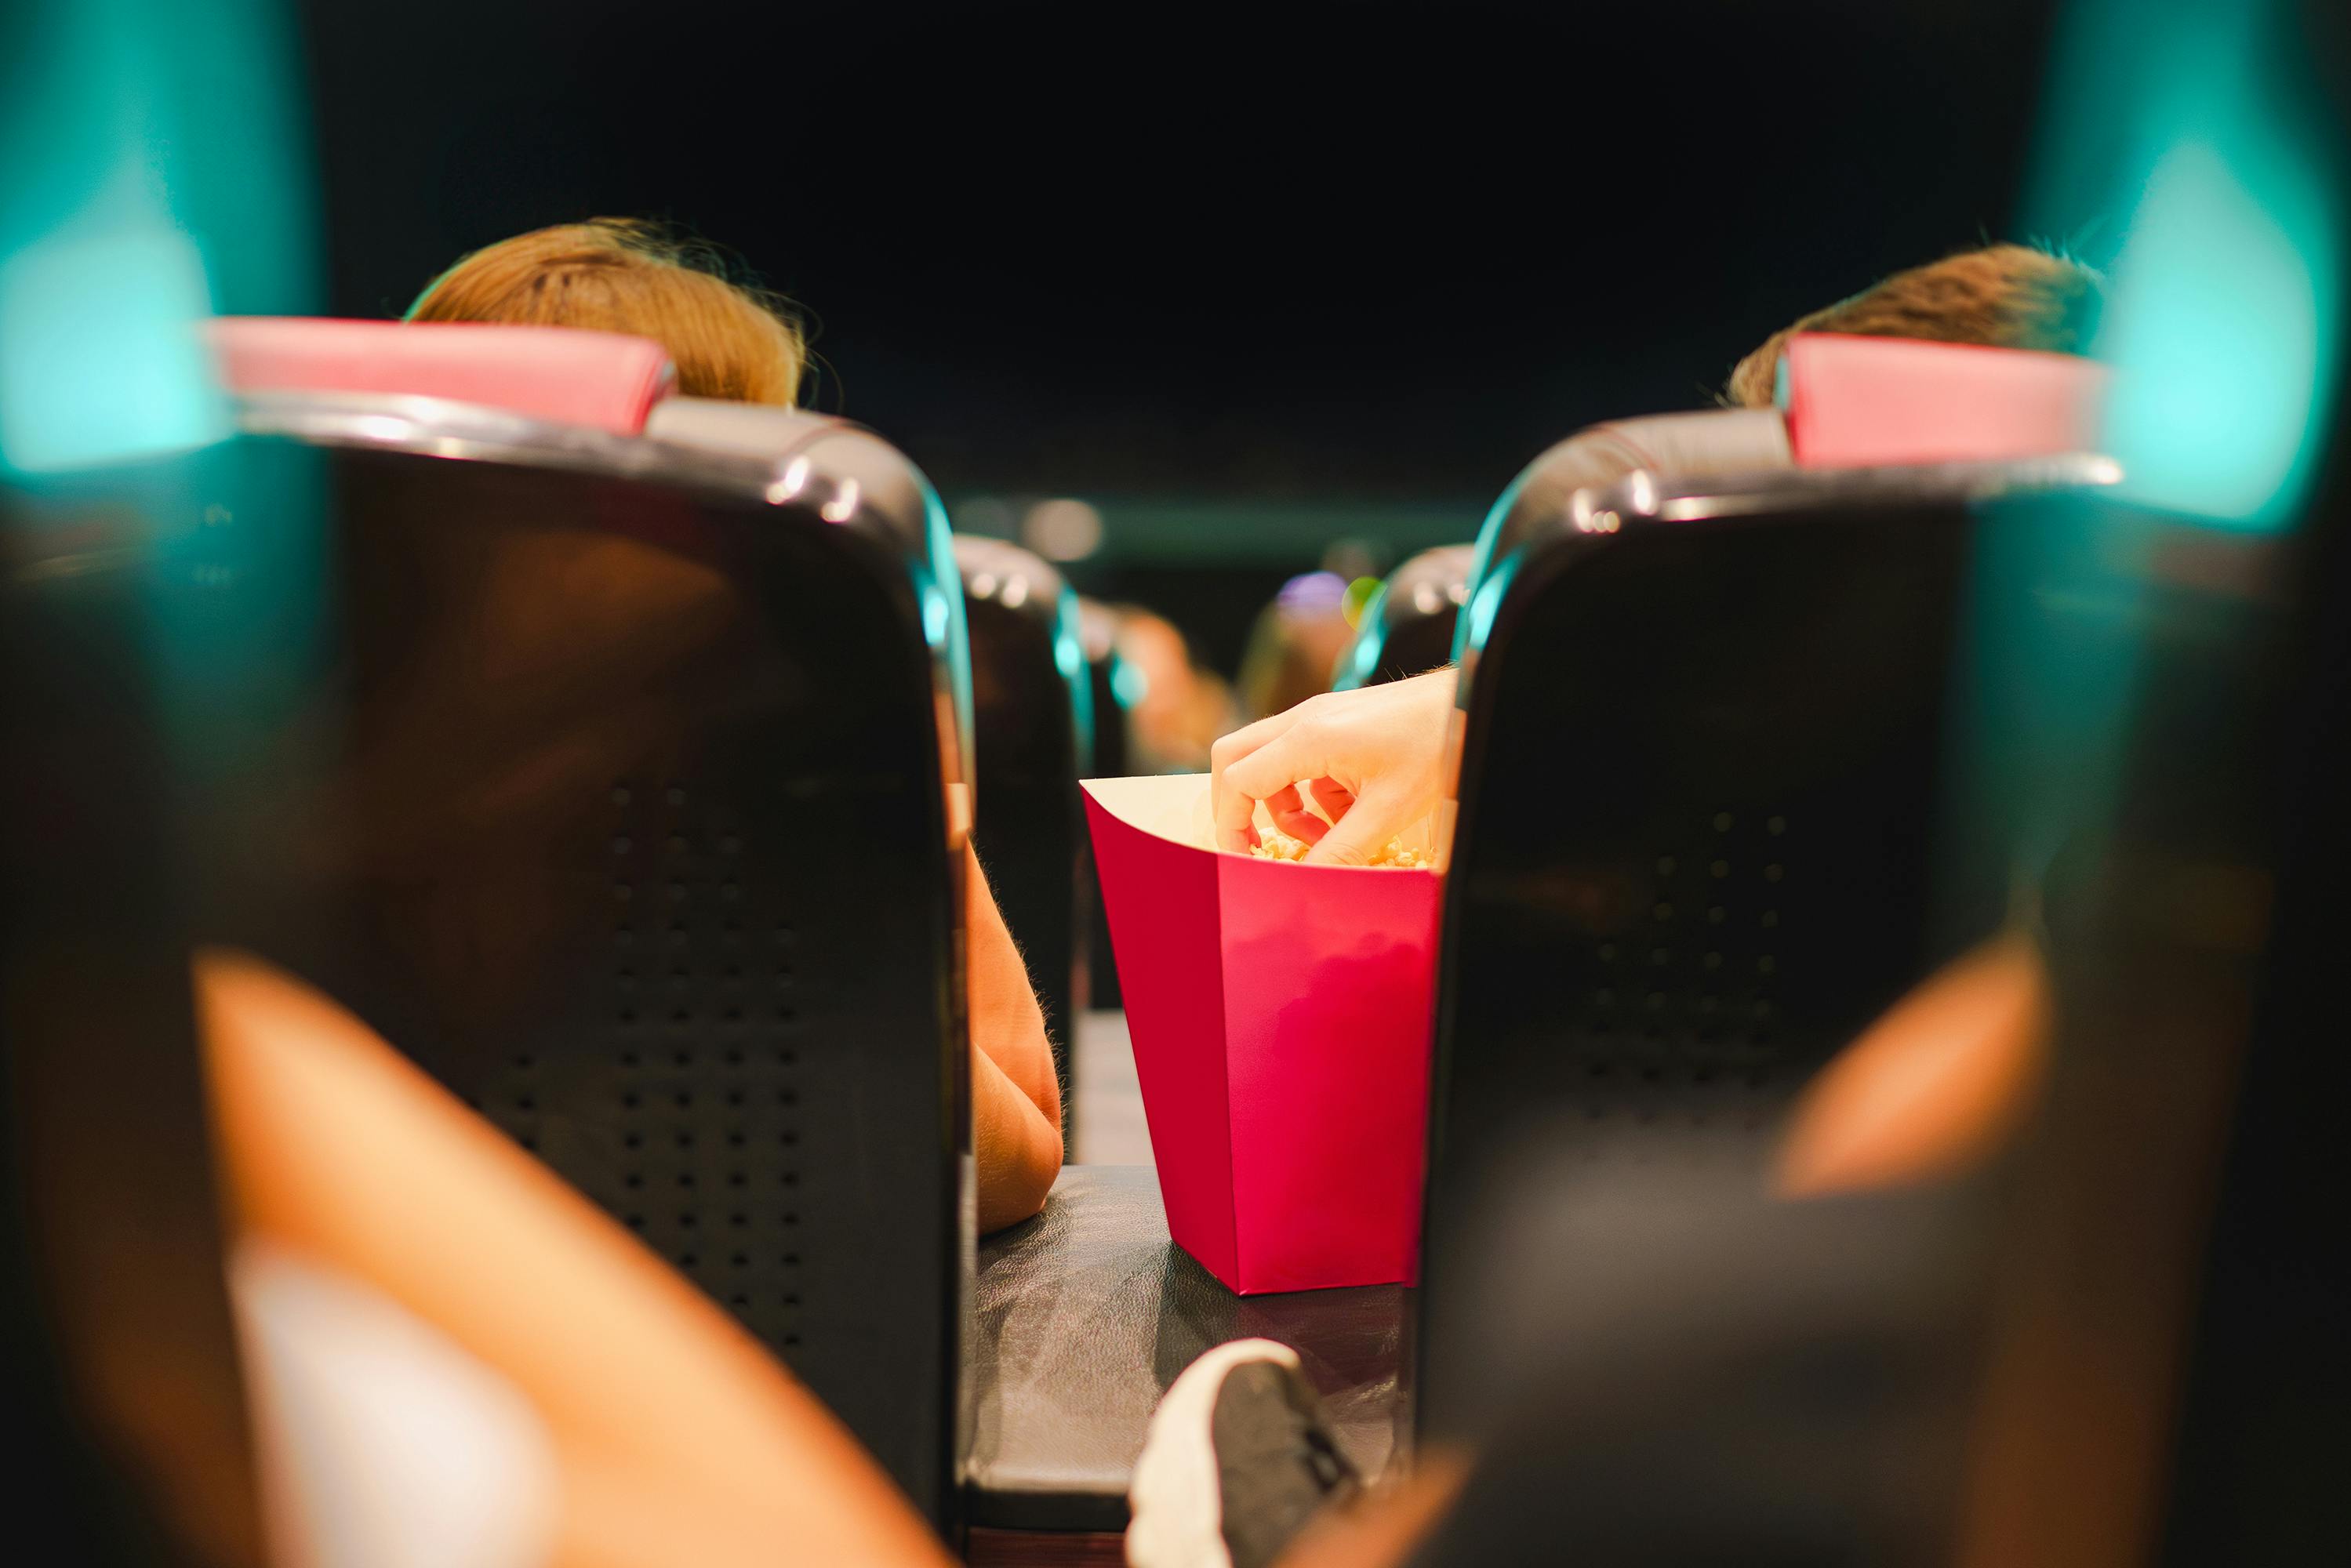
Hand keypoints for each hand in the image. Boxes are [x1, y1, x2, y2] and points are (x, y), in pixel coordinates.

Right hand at [1209, 670, 1455, 865]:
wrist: (1469, 704)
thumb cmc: (1436, 745)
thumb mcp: (1388, 811)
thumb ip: (1341, 851)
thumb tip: (1306, 885)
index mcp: (1309, 737)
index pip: (1237, 780)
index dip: (1232, 826)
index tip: (1246, 861)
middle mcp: (1303, 720)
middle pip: (1234, 759)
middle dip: (1239, 808)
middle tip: (1260, 846)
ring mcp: (1317, 716)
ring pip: (1267, 762)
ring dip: (1284, 806)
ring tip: (1324, 836)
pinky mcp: (1334, 722)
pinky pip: (1300, 760)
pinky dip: (1311, 793)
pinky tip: (1349, 814)